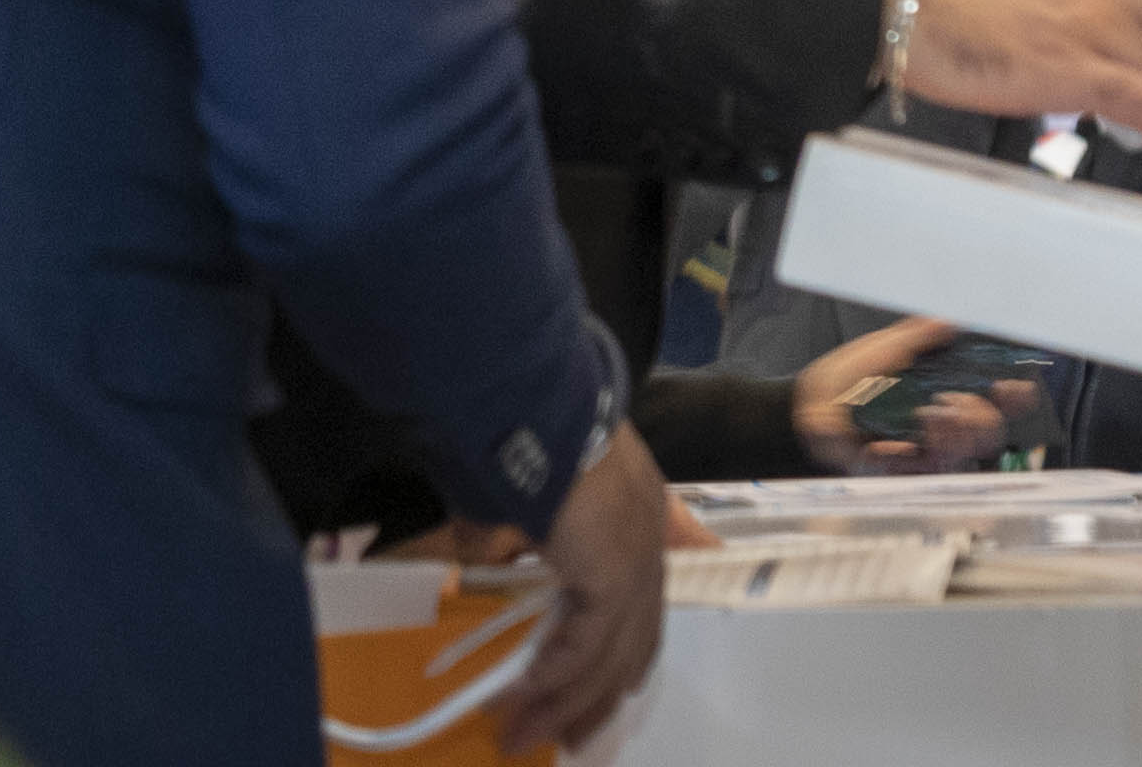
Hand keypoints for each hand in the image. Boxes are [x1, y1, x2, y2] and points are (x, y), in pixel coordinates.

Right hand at [519, 421, 674, 753]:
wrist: (535, 407)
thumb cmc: (526, 432)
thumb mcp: (531, 483)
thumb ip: (525, 524)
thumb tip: (491, 549)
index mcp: (640, 515)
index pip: (639, 604)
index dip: (619, 654)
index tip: (598, 693)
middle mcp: (651, 542)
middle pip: (634, 643)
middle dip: (598, 698)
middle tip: (573, 739)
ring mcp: (638, 561)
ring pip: (608, 656)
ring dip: (566, 702)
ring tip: (527, 736)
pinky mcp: (614, 577)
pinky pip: (583, 647)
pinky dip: (552, 675)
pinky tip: (526, 697)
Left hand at [786, 314, 1015, 477]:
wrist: (808, 404)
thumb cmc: (846, 375)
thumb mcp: (885, 347)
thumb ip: (918, 336)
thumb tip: (950, 321)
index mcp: (944, 391)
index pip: (991, 400)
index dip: (1010, 397)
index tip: (1014, 386)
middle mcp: (941, 424)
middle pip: (987, 433)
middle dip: (983, 419)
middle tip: (961, 403)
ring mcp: (924, 450)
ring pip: (963, 452)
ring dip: (956, 432)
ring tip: (936, 412)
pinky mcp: (904, 470)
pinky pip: (928, 466)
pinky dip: (922, 446)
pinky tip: (912, 430)